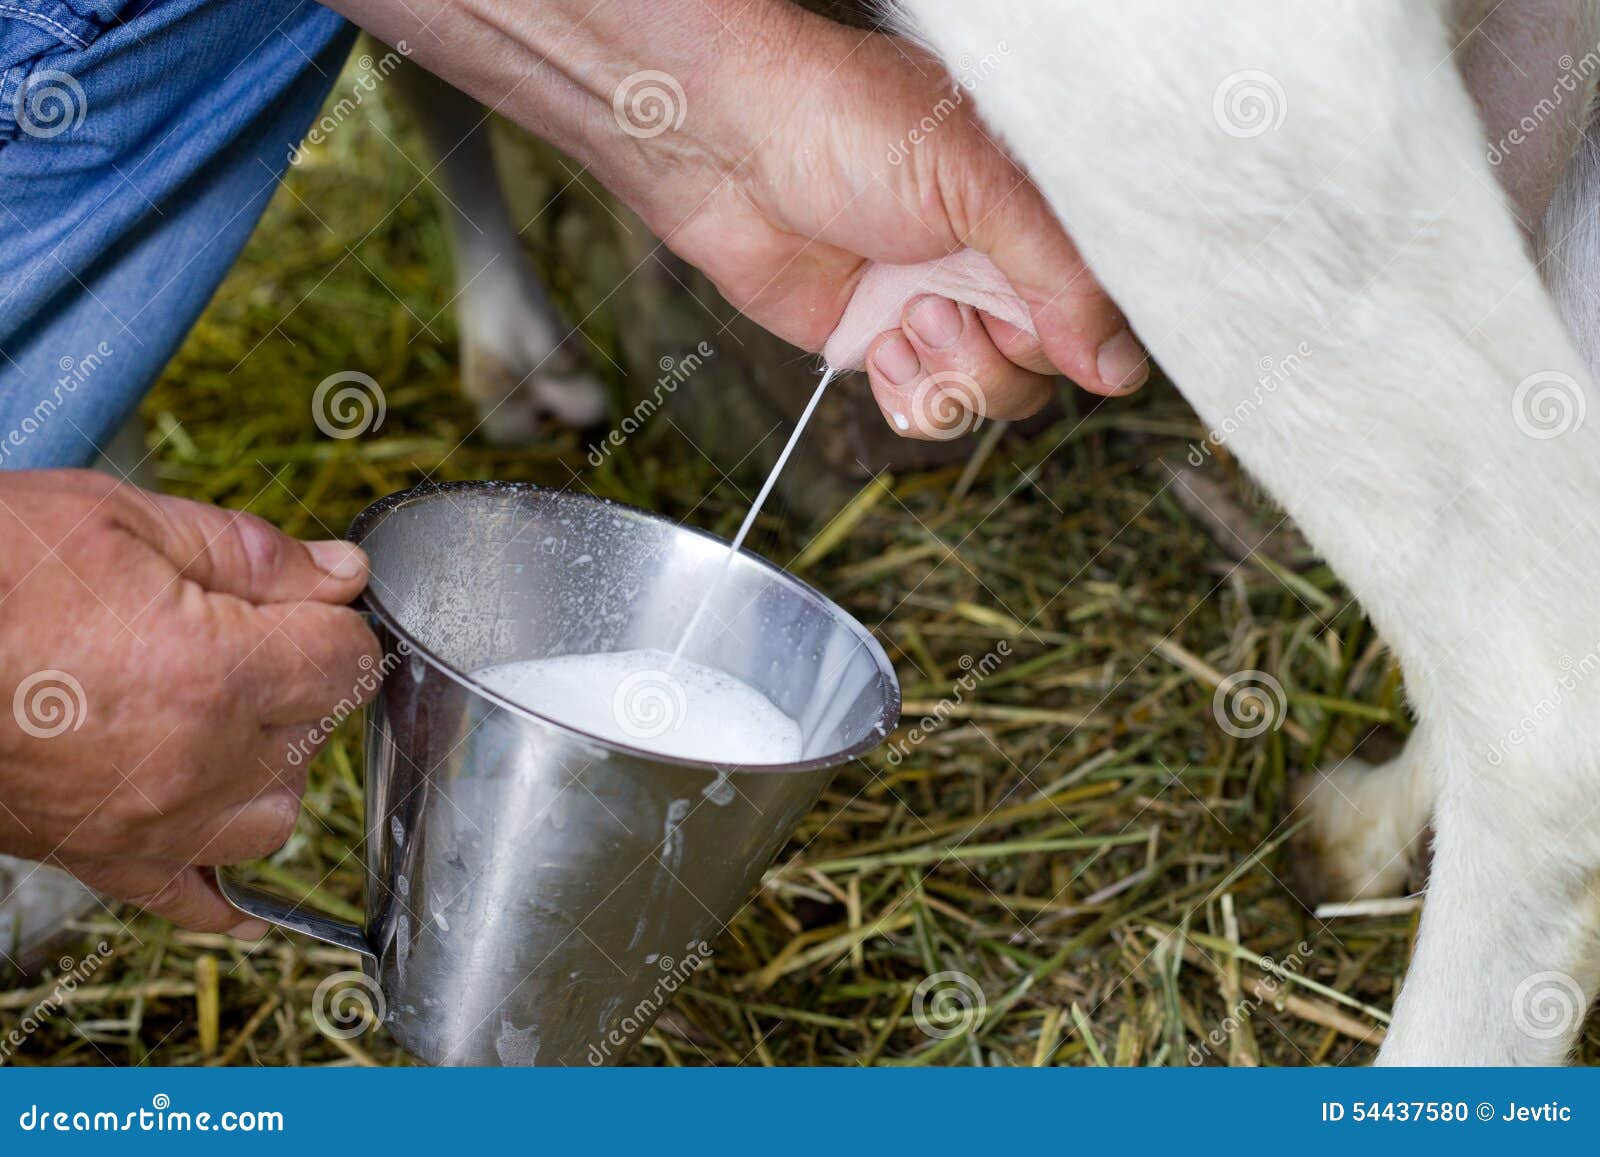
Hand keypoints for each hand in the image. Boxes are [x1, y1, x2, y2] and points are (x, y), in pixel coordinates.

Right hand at [0, 471, 377, 934]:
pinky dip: (223, 896)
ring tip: (226, 721)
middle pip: (316, 733)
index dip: (334, 623)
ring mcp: (148, 821)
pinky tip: (247, 896)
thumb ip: (250, 554)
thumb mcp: (119, 519)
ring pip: (273, 818)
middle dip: (299, 682)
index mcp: (217, 671)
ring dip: (271, 770)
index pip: (348, 662)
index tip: (307, 606)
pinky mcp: (98, 856)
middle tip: (247, 639)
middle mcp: (197, 761)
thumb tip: (339, 573)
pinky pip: (189, 902)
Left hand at [624, 14, 1151, 436]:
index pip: (1104, 306)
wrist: (729, 148)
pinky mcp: (886, 344)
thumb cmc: (849, 126)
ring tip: (903, 321)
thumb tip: (1119, 367)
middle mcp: (998, 265)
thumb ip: (1061, 277)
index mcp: (1038, 214)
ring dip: (952, 379)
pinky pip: (929, 410)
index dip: (1084, 335)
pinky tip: (879, 347)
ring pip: (993, 397)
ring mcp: (943, 307)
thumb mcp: (980, 188)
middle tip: (939, 307)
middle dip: (996, 356)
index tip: (1042, 331)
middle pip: (1050, 367)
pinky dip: (911, 399)